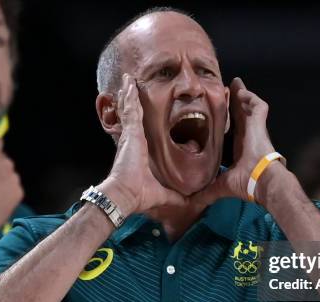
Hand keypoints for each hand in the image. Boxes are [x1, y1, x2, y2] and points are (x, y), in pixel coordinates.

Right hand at [100, 74, 185, 214]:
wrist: (126, 195)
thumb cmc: (140, 195)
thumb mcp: (165, 194)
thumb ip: (178, 197)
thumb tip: (192, 203)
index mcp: (141, 151)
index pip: (143, 130)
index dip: (143, 120)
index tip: (148, 111)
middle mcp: (134, 141)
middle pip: (134, 116)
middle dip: (133, 102)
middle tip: (133, 87)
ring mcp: (131, 135)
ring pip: (131, 109)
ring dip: (130, 95)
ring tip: (130, 80)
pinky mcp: (130, 132)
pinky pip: (130, 110)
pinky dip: (129, 96)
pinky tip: (129, 83)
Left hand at [192, 77, 277, 205]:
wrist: (260, 180)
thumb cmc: (243, 182)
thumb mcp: (219, 185)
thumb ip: (205, 192)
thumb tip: (189, 203)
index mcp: (236, 148)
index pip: (226, 132)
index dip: (219, 123)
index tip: (208, 115)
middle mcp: (245, 136)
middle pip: (236, 116)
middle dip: (229, 104)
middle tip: (219, 91)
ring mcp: (254, 128)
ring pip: (247, 107)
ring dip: (240, 96)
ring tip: (231, 84)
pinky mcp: (260, 122)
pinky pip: (258, 105)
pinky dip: (251, 97)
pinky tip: (241, 90)